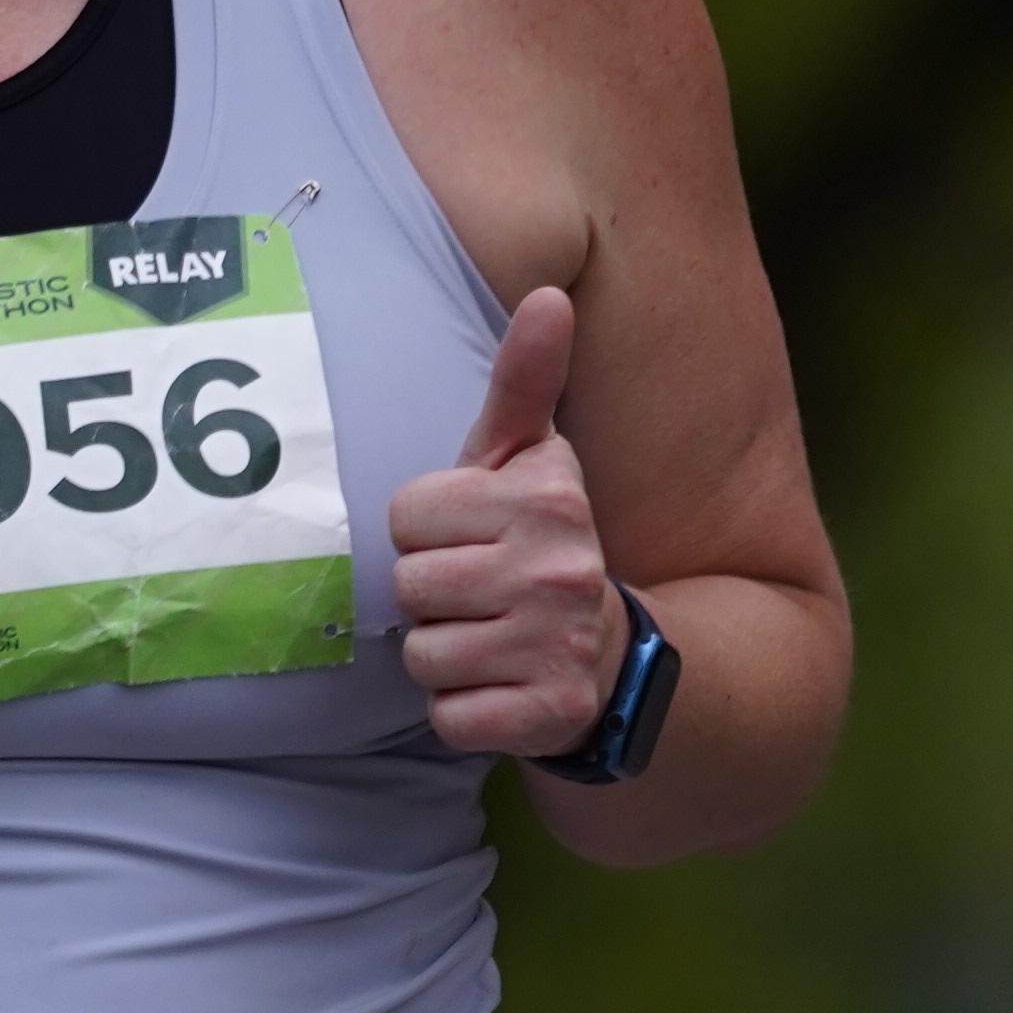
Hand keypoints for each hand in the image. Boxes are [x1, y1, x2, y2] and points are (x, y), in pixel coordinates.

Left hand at [385, 286, 625, 760]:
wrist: (604, 657)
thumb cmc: (537, 546)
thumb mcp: (529, 463)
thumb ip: (524, 382)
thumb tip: (548, 295)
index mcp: (549, 496)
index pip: (407, 514)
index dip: (426, 531)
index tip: (473, 539)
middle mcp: (561, 568)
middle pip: (408, 586)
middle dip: (430, 596)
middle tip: (479, 597)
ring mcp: (557, 646)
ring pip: (422, 655)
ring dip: (443, 657)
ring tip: (488, 640)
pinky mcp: (548, 715)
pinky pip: (448, 716)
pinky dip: (461, 712)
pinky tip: (499, 689)